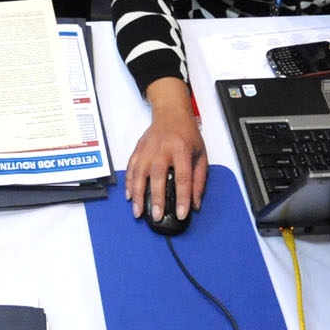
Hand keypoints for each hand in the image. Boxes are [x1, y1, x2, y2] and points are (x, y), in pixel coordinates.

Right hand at [125, 79, 205, 221]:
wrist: (171, 112)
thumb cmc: (187, 134)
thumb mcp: (201, 155)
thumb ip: (199, 180)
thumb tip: (195, 204)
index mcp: (182, 149)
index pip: (183, 177)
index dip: (183, 197)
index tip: (182, 213)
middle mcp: (163, 148)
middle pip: (158, 175)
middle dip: (156, 198)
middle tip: (156, 216)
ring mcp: (148, 148)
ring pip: (140, 172)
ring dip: (138, 194)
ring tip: (138, 211)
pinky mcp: (138, 149)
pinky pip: (131, 167)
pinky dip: (129, 183)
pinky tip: (129, 196)